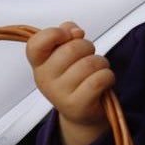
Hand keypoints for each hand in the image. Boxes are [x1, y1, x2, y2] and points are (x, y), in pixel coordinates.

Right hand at [26, 22, 114, 144]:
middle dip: (88, 47)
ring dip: (101, 63)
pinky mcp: (77, 105)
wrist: (81, 113)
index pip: (36, 43)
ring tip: (97, 71)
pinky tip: (103, 82)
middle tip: (89, 56)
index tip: (68, 35)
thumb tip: (75, 32)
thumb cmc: (74, 78)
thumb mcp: (64, 54)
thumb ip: (67, 34)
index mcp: (39, 63)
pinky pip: (100, 79)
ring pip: (90, 64)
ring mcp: (59, 94)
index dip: (54, 33)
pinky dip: (108, 76)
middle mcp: (45, 79)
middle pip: (72, 49)